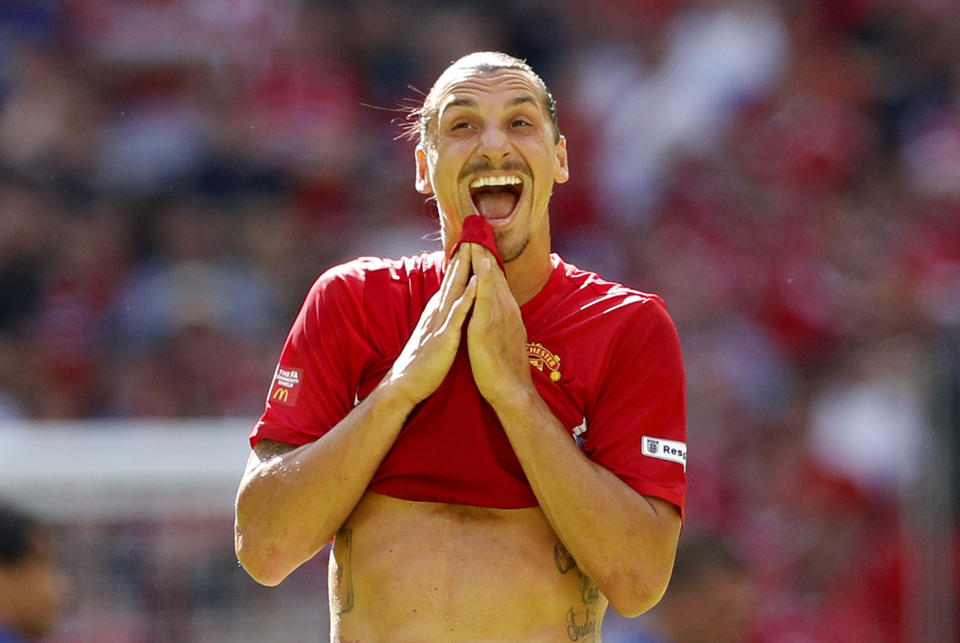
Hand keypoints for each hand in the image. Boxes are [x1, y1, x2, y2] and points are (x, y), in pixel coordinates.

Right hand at [384, 244, 476, 403]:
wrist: (404, 385)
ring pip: (456, 290)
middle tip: (475, 234)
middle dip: (464, 256)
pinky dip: (469, 297)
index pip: (450, 282)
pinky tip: (478, 283)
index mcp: (436, 312)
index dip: (460, 263)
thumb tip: (446, 309)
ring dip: (466, 268)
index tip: (470, 243)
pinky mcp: (445, 337)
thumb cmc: (420, 364)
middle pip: (453, 279)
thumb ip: (438, 320)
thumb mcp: (431, 335)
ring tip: (476, 247)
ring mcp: (440, 323)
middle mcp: (437, 312)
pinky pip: (459, 314)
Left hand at [466, 243, 532, 405]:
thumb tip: (495, 312)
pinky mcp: (488, 326)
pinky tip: (482, 263)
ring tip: (476, 235)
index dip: (487, 260)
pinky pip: (486, 298)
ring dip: (484, 257)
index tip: (479, 241)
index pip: (495, 280)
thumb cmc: (505, 368)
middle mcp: (505, 310)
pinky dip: (485, 278)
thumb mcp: (503, 338)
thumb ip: (500, 321)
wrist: (511, 390)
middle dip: (485, 251)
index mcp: (505, 312)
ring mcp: (498, 316)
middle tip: (476, 227)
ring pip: (491, 280)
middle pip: (494, 274)